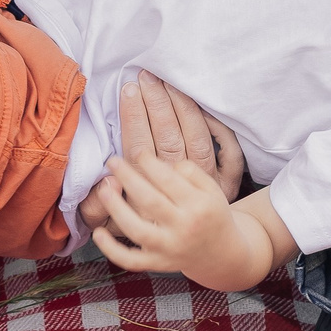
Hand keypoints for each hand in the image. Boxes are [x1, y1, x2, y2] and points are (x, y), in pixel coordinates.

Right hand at [79, 71, 242, 240]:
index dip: (134, 120)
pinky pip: (229, 152)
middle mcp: (183, 192)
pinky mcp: (229, 182)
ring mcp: (209, 185)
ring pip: (197, 139)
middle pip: (170, 139)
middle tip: (144, 78)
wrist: (206, 252)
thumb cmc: (155, 235)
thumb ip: (102, 208)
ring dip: (181, 108)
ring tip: (165, 83)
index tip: (127, 92)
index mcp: (154, 201)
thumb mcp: (122, 226)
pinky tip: (201, 106)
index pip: (141, 151)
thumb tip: (100, 184)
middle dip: (156, 106)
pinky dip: (218, 128)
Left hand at [91, 152, 249, 285]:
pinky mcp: (157, 264)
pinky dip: (111, 250)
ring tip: (105, 188)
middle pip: (149, 200)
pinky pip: (131, 260)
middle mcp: (184, 228)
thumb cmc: (213, 215)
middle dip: (128, 177)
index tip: (138, 153)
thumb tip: (160, 164)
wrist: (222, 254)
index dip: (149, 163)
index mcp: (199, 206)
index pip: (168, 180)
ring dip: (116, 208)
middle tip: (113, 161)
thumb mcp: (212, 190)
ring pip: (136, 229)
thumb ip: (191, 172)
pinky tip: (98, 233)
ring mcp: (169, 248)